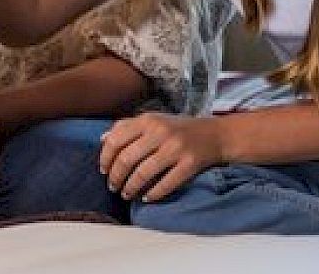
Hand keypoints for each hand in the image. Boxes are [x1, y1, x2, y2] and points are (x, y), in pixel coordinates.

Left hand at [99, 113, 223, 201]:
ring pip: (144, 173)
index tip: (103, 170)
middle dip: (116, 177)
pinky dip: (153, 194)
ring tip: (126, 194)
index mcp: (148, 120)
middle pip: (127, 158)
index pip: (116, 139)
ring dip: (131, 187)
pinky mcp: (190, 163)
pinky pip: (167, 183)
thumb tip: (103, 139)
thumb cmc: (178, 128)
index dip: (105, 157)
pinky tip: (147, 198)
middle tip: (113, 187)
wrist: (215, 134)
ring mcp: (176, 148)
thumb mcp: (153, 120)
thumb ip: (127, 126)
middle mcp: (160, 132)